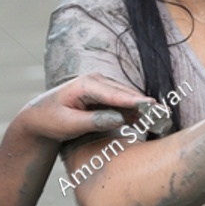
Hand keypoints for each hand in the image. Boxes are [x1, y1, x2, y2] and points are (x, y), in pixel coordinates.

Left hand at [20, 74, 155, 142]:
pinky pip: (124, 104)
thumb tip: (118, 119)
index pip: (115, 93)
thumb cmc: (50, 119)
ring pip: (128, 98)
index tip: (152, 106)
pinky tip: (149, 122)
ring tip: (162, 119)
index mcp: (86, 85)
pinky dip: (136, 112)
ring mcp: (102, 88)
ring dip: (144, 109)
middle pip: (126, 93)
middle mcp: (96, 81)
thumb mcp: (68, 124)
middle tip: (164, 116)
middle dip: (146, 105)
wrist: (40, 117)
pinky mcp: (105, 96)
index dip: (135, 100)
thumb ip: (93, 121)